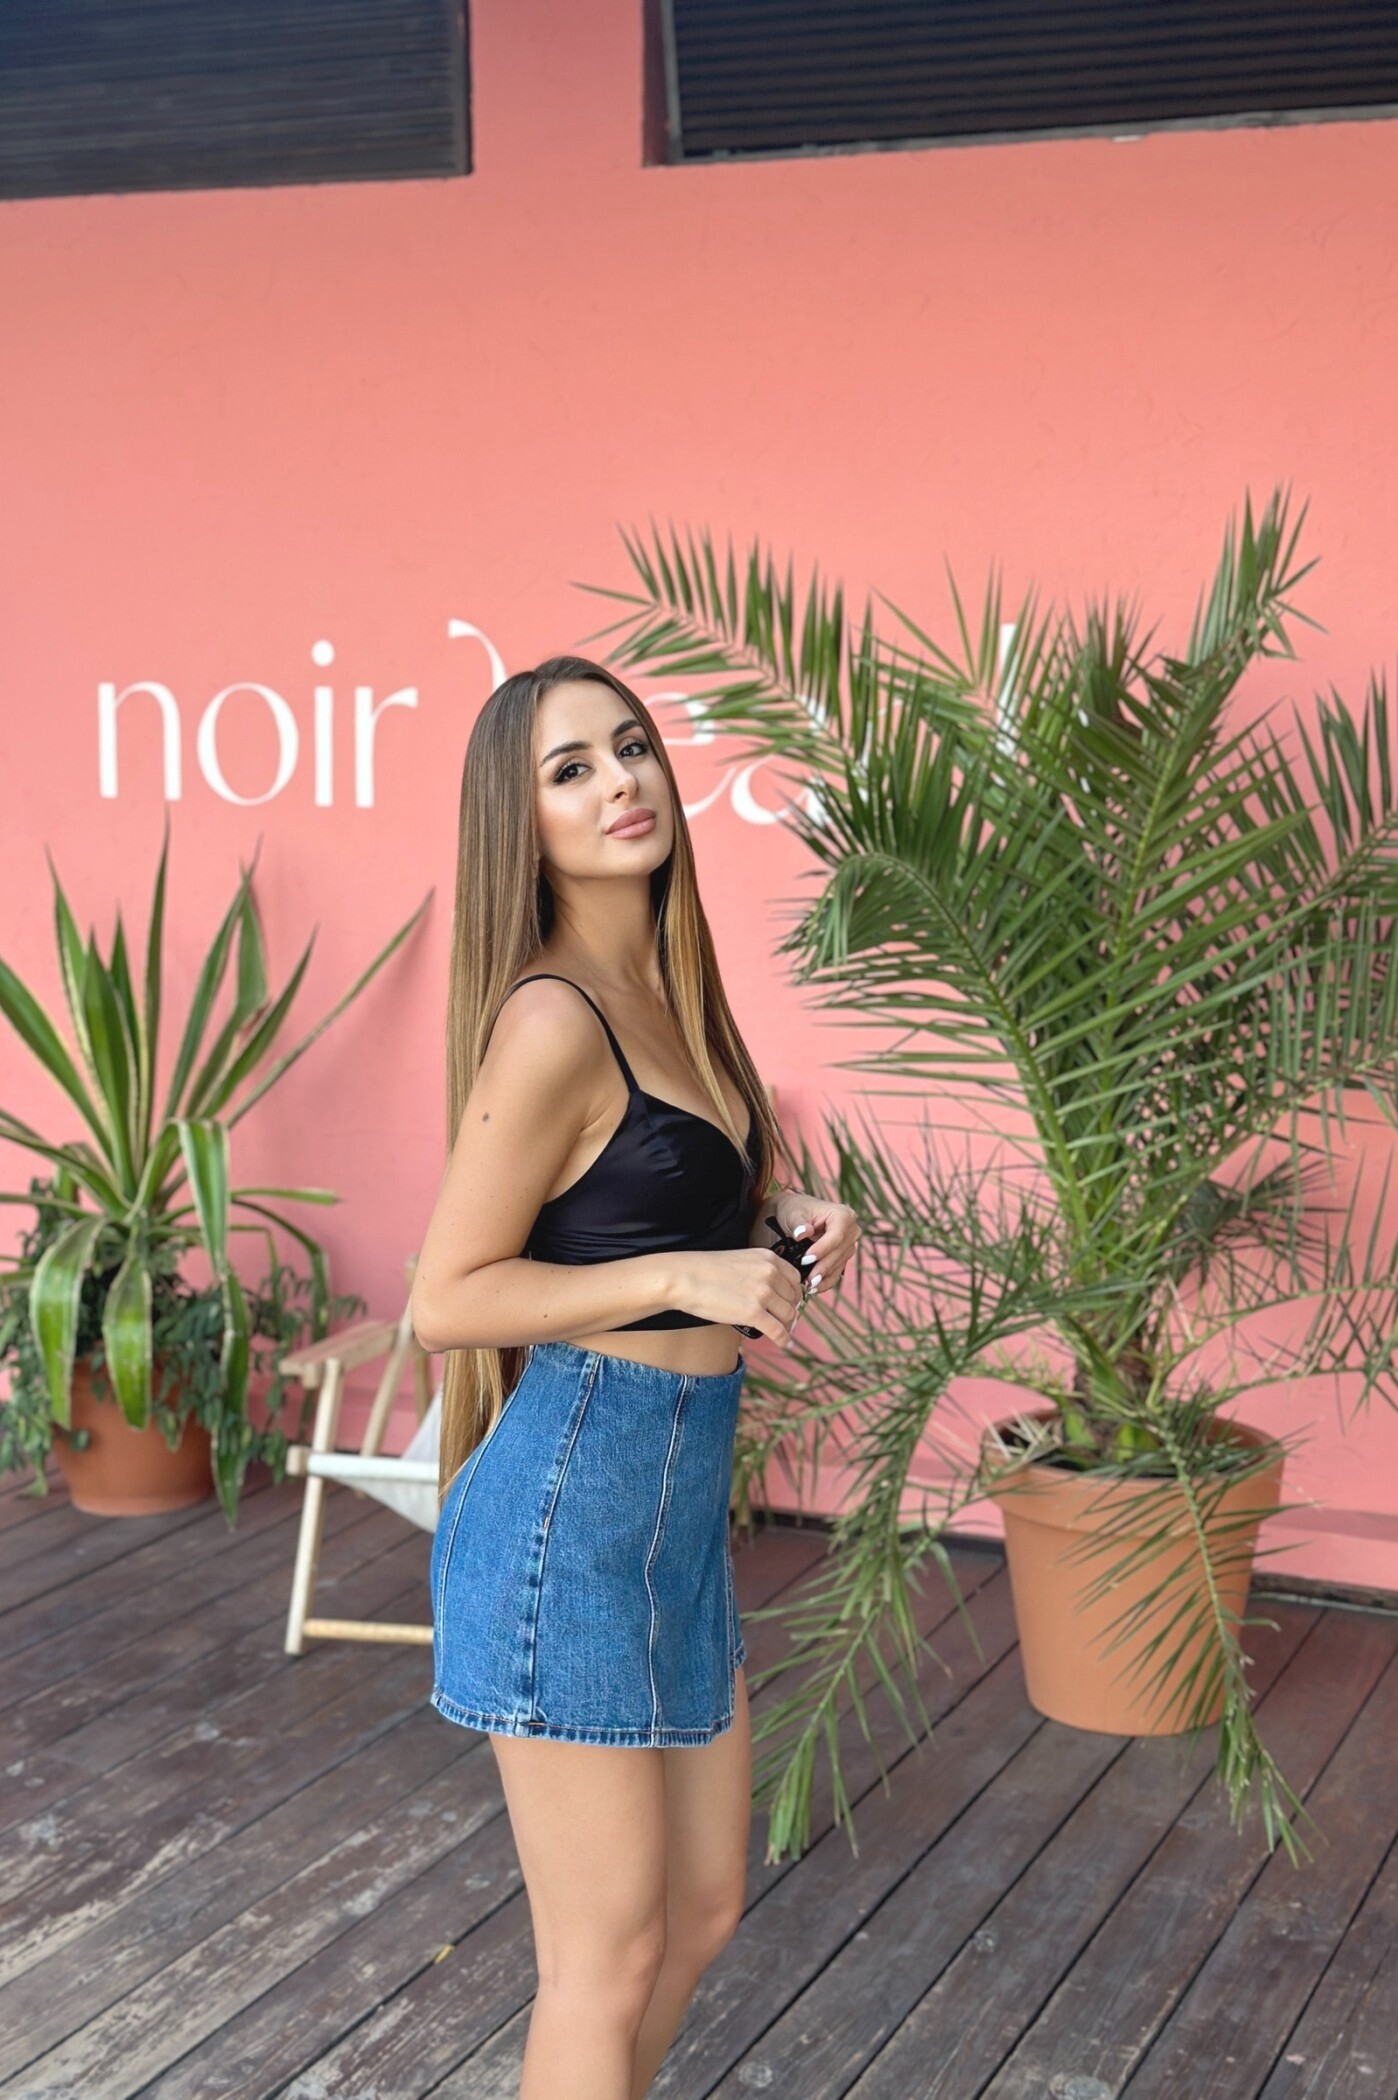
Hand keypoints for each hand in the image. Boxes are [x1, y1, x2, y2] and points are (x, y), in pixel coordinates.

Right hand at [669, 1247, 805, 1346]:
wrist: (684, 1278)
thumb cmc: (705, 1271)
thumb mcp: (740, 1261)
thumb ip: (759, 1273)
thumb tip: (771, 1293)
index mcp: (768, 1258)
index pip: (795, 1279)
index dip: (794, 1294)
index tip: (789, 1303)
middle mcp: (770, 1273)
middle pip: (793, 1298)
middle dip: (790, 1311)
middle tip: (785, 1321)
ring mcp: (763, 1293)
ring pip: (789, 1315)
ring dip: (787, 1326)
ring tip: (782, 1332)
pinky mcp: (754, 1313)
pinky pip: (778, 1330)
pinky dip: (783, 1339)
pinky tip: (783, 1343)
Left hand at [771, 1191, 859, 1300]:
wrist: (791, 1214)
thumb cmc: (793, 1209)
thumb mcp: (792, 1212)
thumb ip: (798, 1223)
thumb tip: (803, 1233)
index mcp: (843, 1215)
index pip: (837, 1235)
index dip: (823, 1249)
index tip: (806, 1259)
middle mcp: (851, 1230)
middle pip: (840, 1252)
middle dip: (823, 1267)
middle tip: (807, 1279)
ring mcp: (848, 1245)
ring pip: (839, 1265)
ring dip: (824, 1277)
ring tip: (808, 1286)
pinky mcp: (842, 1258)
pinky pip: (837, 1273)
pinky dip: (826, 1282)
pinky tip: (814, 1288)